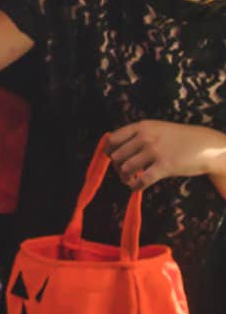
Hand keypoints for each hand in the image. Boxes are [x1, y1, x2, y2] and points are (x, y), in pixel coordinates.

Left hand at [108, 120, 225, 190]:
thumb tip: (115, 147)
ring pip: (126, 168)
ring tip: (129, 180)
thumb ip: (137, 134)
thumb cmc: (178, 138)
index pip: (113, 138)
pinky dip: (135, 186)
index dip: (109, 150)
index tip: (111, 158)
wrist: (204, 145)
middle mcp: (145, 137)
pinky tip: (136, 187)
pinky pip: (142, 180)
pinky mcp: (165, 166)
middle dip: (116, 167)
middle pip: (117, 155)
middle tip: (123, 172)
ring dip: (124, 178)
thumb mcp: (155, 127)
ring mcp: (154, 151)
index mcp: (141, 126)